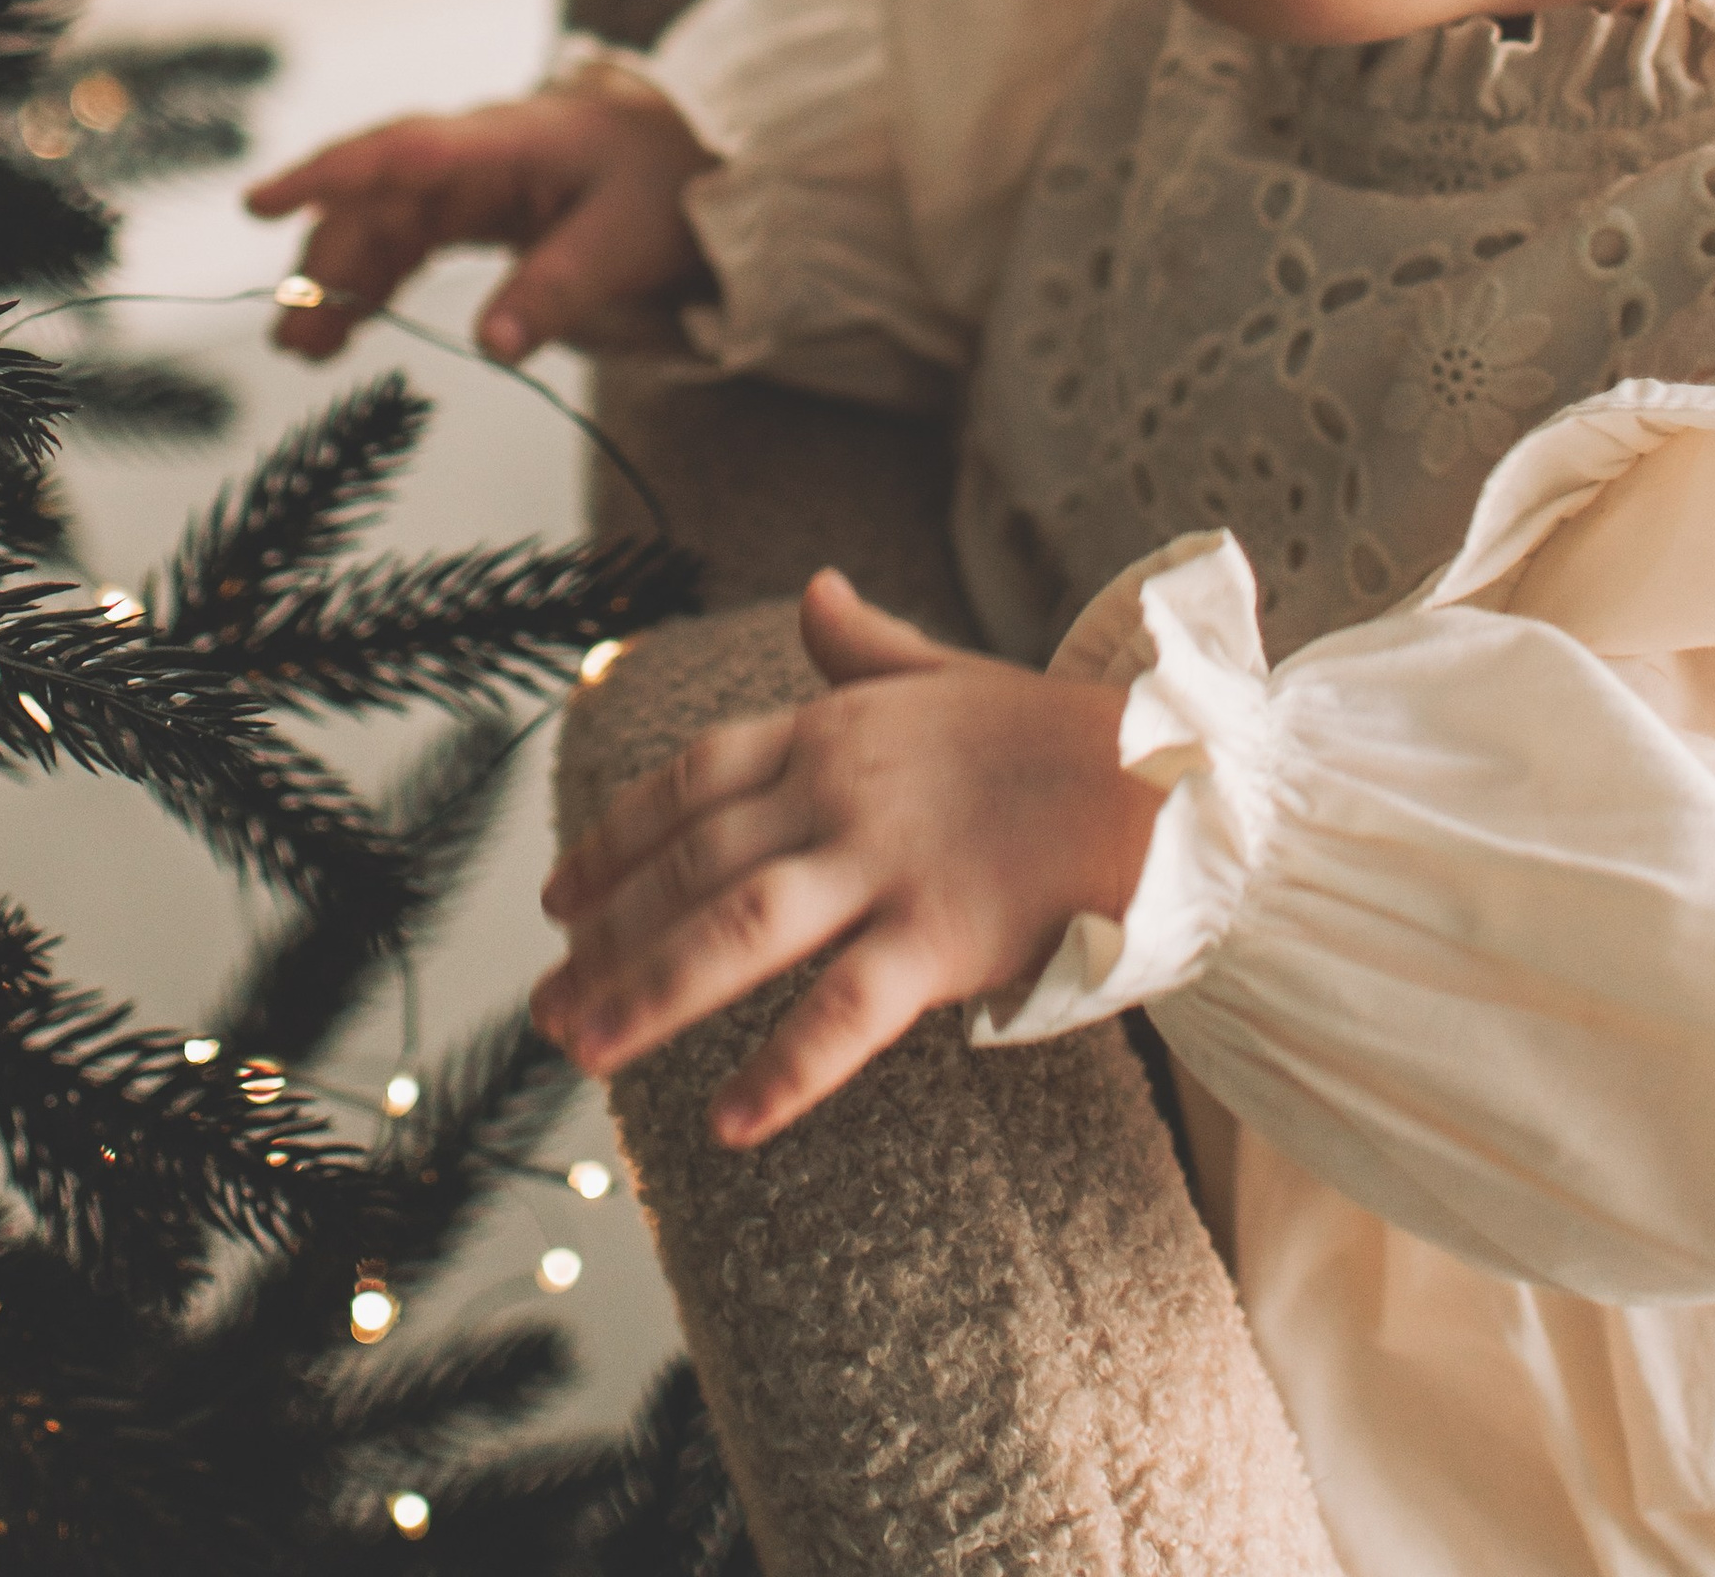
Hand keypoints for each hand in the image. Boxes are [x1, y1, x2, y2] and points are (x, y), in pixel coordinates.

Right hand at [243, 83, 715, 363]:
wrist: (700, 153)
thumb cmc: (668, 180)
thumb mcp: (626, 240)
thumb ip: (557, 289)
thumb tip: (489, 349)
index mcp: (509, 140)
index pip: (403, 151)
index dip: (330, 176)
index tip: (261, 202)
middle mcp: (474, 153)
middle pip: (381, 201)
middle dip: (327, 261)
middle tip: (291, 334)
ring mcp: (470, 181)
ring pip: (382, 225)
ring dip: (339, 282)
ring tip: (300, 350)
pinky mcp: (475, 209)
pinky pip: (406, 244)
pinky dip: (371, 286)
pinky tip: (340, 331)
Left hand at [533, 570, 1161, 1144]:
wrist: (1168, 777)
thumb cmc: (1058, 732)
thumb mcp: (946, 674)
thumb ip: (866, 647)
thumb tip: (818, 592)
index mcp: (830, 727)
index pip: (689, 782)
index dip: (615, 840)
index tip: (556, 898)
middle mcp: (838, 790)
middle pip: (691, 864)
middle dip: (608, 936)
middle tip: (546, 1007)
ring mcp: (887, 862)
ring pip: (736, 928)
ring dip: (649, 992)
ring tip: (583, 1055)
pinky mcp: (943, 935)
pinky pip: (844, 1010)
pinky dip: (783, 1068)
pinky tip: (730, 1123)